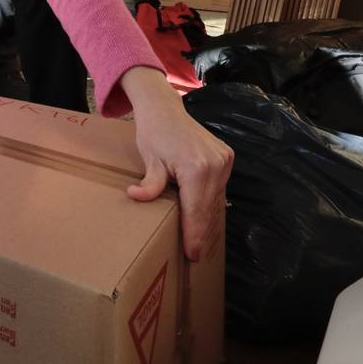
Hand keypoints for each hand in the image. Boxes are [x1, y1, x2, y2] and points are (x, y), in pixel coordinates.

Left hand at [121, 68, 233, 260]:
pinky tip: (205, 218)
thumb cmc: (153, 133)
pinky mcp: (226, 157)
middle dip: (202, 232)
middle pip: (208, 209)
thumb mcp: (149, 160)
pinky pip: (219, 188)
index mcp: (197, 168)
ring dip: (208, 220)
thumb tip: (136, 197)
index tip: (193, 254)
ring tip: (201, 242)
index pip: (196, 212)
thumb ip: (149, 184)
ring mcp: (224, 160)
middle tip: (195, 254)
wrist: (164, 108)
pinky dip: (211, 203)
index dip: (194, 235)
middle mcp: (216, 165)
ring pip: (216, 200)